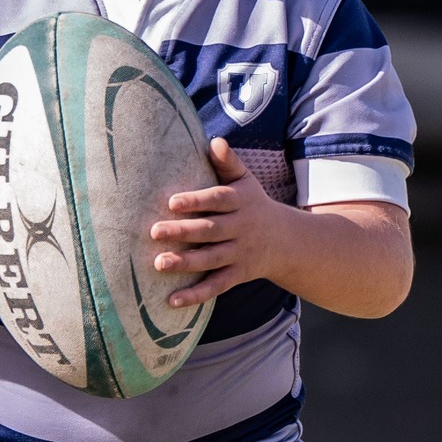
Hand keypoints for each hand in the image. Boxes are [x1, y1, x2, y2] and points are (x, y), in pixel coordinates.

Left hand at [149, 137, 291, 307]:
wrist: (286, 241)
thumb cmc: (253, 205)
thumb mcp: (246, 182)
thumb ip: (228, 163)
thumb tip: (214, 141)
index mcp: (240, 202)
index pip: (218, 200)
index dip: (196, 201)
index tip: (172, 202)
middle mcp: (240, 228)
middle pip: (211, 230)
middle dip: (183, 232)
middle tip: (154, 232)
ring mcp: (239, 254)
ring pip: (211, 259)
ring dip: (186, 263)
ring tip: (159, 263)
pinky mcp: (237, 275)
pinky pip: (216, 286)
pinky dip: (196, 295)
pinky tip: (172, 300)